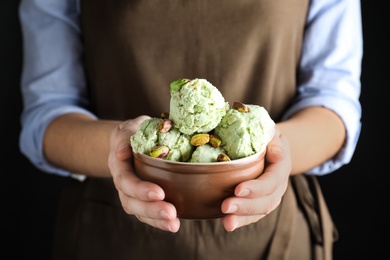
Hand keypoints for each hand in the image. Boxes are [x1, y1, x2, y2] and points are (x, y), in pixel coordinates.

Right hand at [108, 115, 180, 232]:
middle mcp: (123, 182)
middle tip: (170, 213)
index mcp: (119, 164)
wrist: (131, 141)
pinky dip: (159, 221)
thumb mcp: (131, 127)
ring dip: (156, 219)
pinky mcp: (142, 199)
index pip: (126, 179)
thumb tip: (122, 153)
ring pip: (138, 211)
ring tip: (174, 224)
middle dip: (150, 209)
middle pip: (131, 201)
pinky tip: (174, 225)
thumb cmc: (135, 132)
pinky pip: (147, 214)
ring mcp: (131, 193)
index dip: (140, 188)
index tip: (159, 193)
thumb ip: (127, 135)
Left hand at [220, 128, 291, 230]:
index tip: (238, 189)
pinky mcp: (259, 203)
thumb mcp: (272, 133)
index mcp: (281, 167)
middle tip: (226, 206)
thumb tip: (275, 154)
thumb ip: (274, 141)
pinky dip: (240, 221)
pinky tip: (227, 224)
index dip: (256, 187)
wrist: (272, 147)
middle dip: (245, 206)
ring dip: (242, 218)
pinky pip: (252, 215)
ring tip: (227, 223)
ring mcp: (270, 197)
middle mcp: (278, 186)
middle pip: (265, 201)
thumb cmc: (267, 137)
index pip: (271, 180)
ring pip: (259, 212)